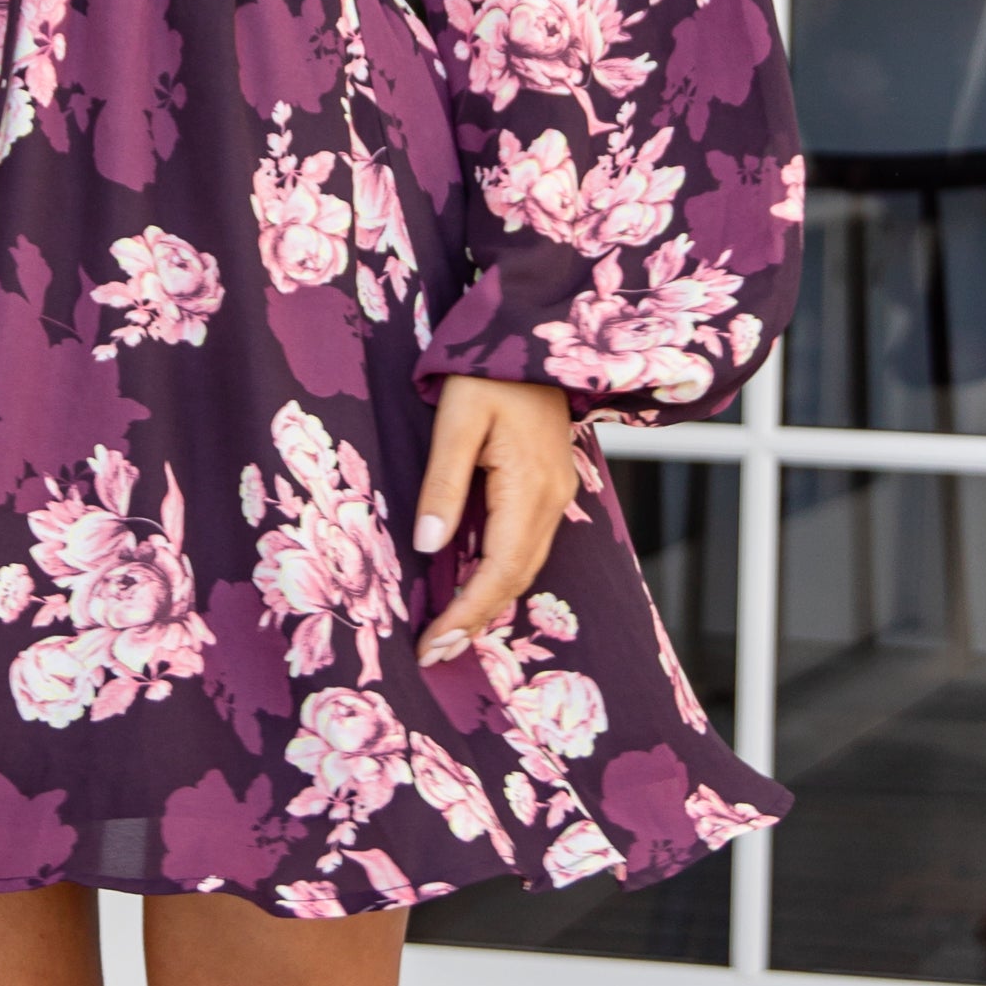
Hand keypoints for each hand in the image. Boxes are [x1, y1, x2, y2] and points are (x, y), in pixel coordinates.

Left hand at [413, 377, 577, 663]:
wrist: (535, 331)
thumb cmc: (489, 369)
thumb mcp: (455, 420)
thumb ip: (443, 483)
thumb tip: (427, 545)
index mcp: (528, 486)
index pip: (498, 570)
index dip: (465, 613)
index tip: (432, 645)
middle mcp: (551, 498)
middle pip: (516, 578)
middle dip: (476, 621)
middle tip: (435, 654)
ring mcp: (557, 492)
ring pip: (526, 565)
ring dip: (490, 602)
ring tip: (451, 633)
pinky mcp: (551, 484)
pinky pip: (529, 544)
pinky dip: (503, 574)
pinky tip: (478, 585)